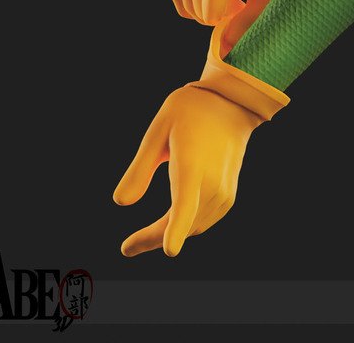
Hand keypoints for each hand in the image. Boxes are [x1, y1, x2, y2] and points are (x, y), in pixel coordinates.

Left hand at [113, 84, 262, 256]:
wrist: (233, 102)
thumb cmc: (191, 111)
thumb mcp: (159, 129)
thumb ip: (139, 168)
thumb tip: (121, 202)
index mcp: (193, 166)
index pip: (186, 203)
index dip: (177, 229)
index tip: (170, 250)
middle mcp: (212, 183)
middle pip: (181, 224)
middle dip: (153, 239)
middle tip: (127, 247)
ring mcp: (223, 192)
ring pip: (192, 227)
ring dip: (168, 234)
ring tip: (142, 237)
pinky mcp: (228, 197)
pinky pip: (203, 221)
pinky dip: (185, 226)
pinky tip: (172, 221)